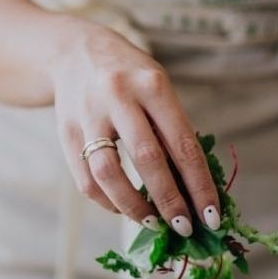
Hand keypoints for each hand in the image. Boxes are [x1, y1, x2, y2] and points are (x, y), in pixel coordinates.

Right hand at [48, 20, 219, 235]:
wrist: (74, 51)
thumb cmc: (131, 79)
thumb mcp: (158, 90)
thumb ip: (174, 132)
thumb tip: (194, 191)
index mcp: (153, 85)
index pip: (183, 144)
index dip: (199, 185)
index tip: (211, 217)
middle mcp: (119, 95)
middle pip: (147, 159)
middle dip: (169, 201)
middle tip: (183, 227)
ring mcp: (88, 114)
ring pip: (108, 173)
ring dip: (133, 206)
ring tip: (152, 223)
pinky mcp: (65, 131)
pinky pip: (85, 178)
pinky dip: (107, 201)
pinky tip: (123, 208)